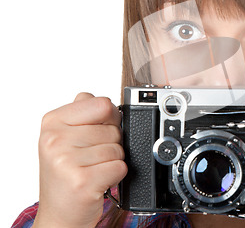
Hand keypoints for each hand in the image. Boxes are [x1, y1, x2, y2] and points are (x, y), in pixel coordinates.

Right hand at [33, 93, 127, 227]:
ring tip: (93, 170)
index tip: (98, 131)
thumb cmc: (67, 174)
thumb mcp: (67, 137)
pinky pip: (120, 166)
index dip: (110, 118)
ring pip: (118, 148)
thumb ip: (86, 113)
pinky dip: (116, 175)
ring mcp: (66, 160)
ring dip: (113, 161)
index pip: (102, 103)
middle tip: (91, 158)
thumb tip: (106, 100)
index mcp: (53, 121)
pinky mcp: (82, 181)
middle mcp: (55, 139)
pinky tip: (98, 181)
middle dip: (111, 143)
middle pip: (114, 128)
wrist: (60, 214)